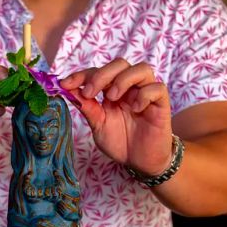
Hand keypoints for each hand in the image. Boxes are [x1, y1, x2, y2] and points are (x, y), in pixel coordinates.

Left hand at [61, 59, 172, 175]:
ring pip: (142, 69)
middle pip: (120, 64)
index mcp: (112, 90)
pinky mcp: (161, 104)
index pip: (98, 72)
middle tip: (90, 92)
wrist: (140, 162)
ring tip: (113, 98)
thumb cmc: (120, 142)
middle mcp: (130, 88)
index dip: (81, 75)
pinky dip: (145, 95)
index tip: (65, 84)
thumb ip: (87, 107)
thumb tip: (67, 89)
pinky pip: (157, 88)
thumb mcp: (98, 125)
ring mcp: (146, 94)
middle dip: (102, 75)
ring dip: (124, 79)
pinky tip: (136, 109)